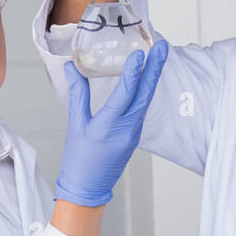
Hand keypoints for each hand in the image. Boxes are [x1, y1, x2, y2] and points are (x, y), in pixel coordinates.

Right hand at [55, 40, 168, 205]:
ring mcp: (133, 132)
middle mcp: (126, 129)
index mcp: (108, 126)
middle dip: (155, 68)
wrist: (88, 188)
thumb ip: (78, 93)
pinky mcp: (135, 135)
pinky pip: (142, 108)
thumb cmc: (78, 159)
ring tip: (159, 56)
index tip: (140, 53)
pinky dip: (146, 90)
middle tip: (163, 46)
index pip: (125, 94)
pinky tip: (149, 77)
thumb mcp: (75, 123)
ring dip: (153, 77)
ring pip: (146, 100)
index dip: (133, 72)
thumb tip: (72, 67)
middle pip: (144, 93)